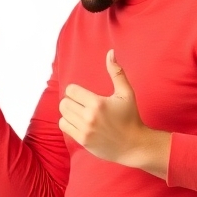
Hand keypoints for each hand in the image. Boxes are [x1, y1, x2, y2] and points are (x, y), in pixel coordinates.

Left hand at [58, 50, 169, 177]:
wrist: (133, 144)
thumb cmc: (130, 116)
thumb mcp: (126, 93)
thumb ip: (116, 72)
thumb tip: (110, 52)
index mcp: (98, 103)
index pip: (71, 90)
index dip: (75, 90)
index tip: (82, 94)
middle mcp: (89, 117)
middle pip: (64, 103)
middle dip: (70, 100)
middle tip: (80, 103)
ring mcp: (85, 130)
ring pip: (63, 115)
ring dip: (68, 112)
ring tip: (79, 112)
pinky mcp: (82, 140)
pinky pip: (64, 126)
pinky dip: (68, 122)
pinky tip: (78, 122)